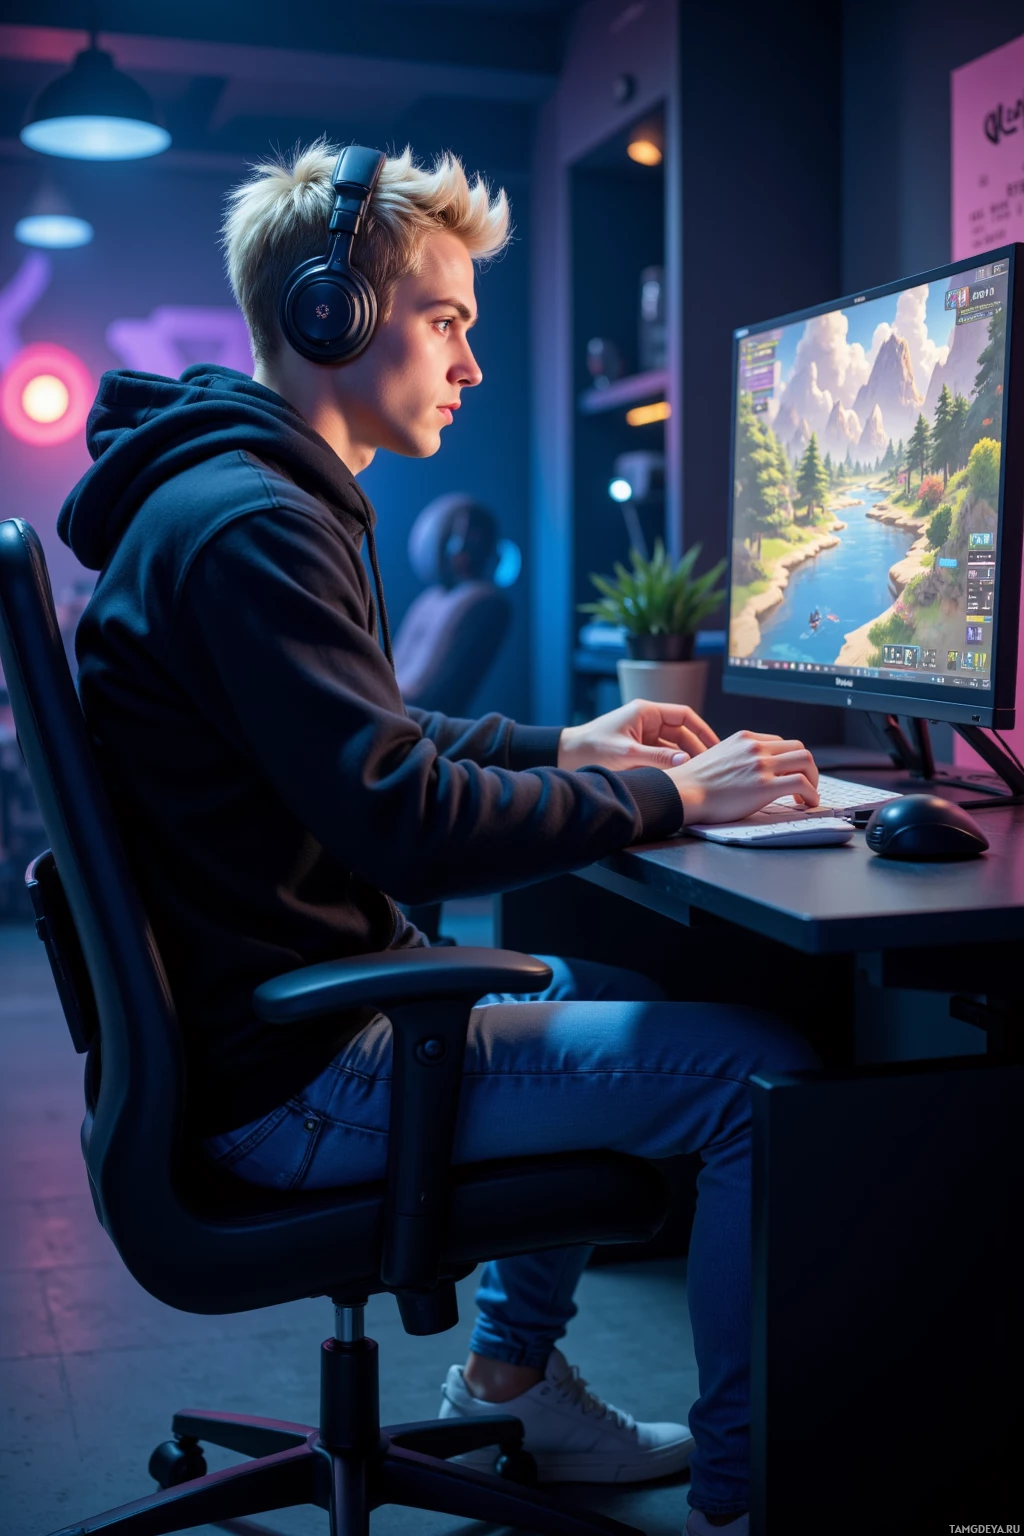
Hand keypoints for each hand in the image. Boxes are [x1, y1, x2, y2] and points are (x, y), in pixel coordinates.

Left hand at [557, 699, 718, 772]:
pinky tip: (680, 778)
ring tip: (699, 775)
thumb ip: (657, 757)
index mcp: (645, 712)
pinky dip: (671, 766)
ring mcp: (643, 736)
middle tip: (710, 767)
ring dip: (684, 759)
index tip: (716, 746)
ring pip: (673, 746)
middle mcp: (646, 721)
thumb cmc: (590, 749)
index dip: (702, 730)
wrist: (565, 757)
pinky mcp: (638, 750)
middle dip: (696, 748)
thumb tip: (685, 760)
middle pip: (682, 733)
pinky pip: (662, 756)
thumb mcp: (626, 753)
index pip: (684, 716)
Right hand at [666, 730, 819, 823]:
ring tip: (807, 795)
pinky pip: (803, 784)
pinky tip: (808, 803)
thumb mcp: (717, 756)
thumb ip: (737, 758)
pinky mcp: (765, 786)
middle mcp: (756, 747)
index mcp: (745, 738)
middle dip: (807, 767)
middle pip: (799, 748)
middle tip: (804, 784)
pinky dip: (812, 794)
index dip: (790, 760)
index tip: (790, 774)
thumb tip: (748, 772)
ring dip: (813, 779)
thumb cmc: (693, 782)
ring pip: (806, 761)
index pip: (781, 742)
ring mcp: (761, 765)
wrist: (682, 793)